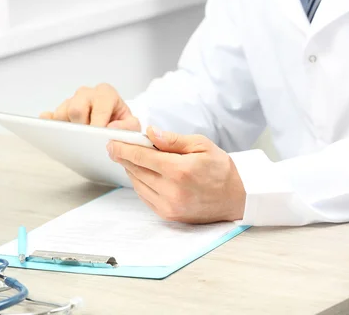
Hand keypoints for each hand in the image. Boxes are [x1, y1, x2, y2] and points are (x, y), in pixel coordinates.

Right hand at [40, 83, 140, 130]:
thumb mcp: (132, 125)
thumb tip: (111, 128)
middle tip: (89, 139)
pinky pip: (51, 116)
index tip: (98, 138)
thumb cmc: (121, 121)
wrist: (113, 121)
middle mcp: (87, 93)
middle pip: (76, 109)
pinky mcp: (61, 108)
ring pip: (62, 114)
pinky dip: (52, 125)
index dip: (98, 126)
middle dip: (82, 127)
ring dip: (69, 129)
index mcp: (106, 93)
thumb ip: (128, 127)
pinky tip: (56, 132)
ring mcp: (72, 100)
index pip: (99, 109)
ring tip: (80, 136)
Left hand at [107, 127, 244, 223]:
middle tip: (115, 147)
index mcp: (180, 170)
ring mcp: (169, 205)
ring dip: (131, 170)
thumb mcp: (201, 145)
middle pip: (136, 170)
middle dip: (124, 157)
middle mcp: (172, 191)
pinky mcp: (169, 215)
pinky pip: (145, 196)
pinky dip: (140, 183)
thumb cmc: (220, 168)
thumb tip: (151, 132)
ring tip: (130, 158)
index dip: (123, 149)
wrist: (236, 198)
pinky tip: (142, 173)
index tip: (112, 143)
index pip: (142, 157)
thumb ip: (173, 140)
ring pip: (137, 184)